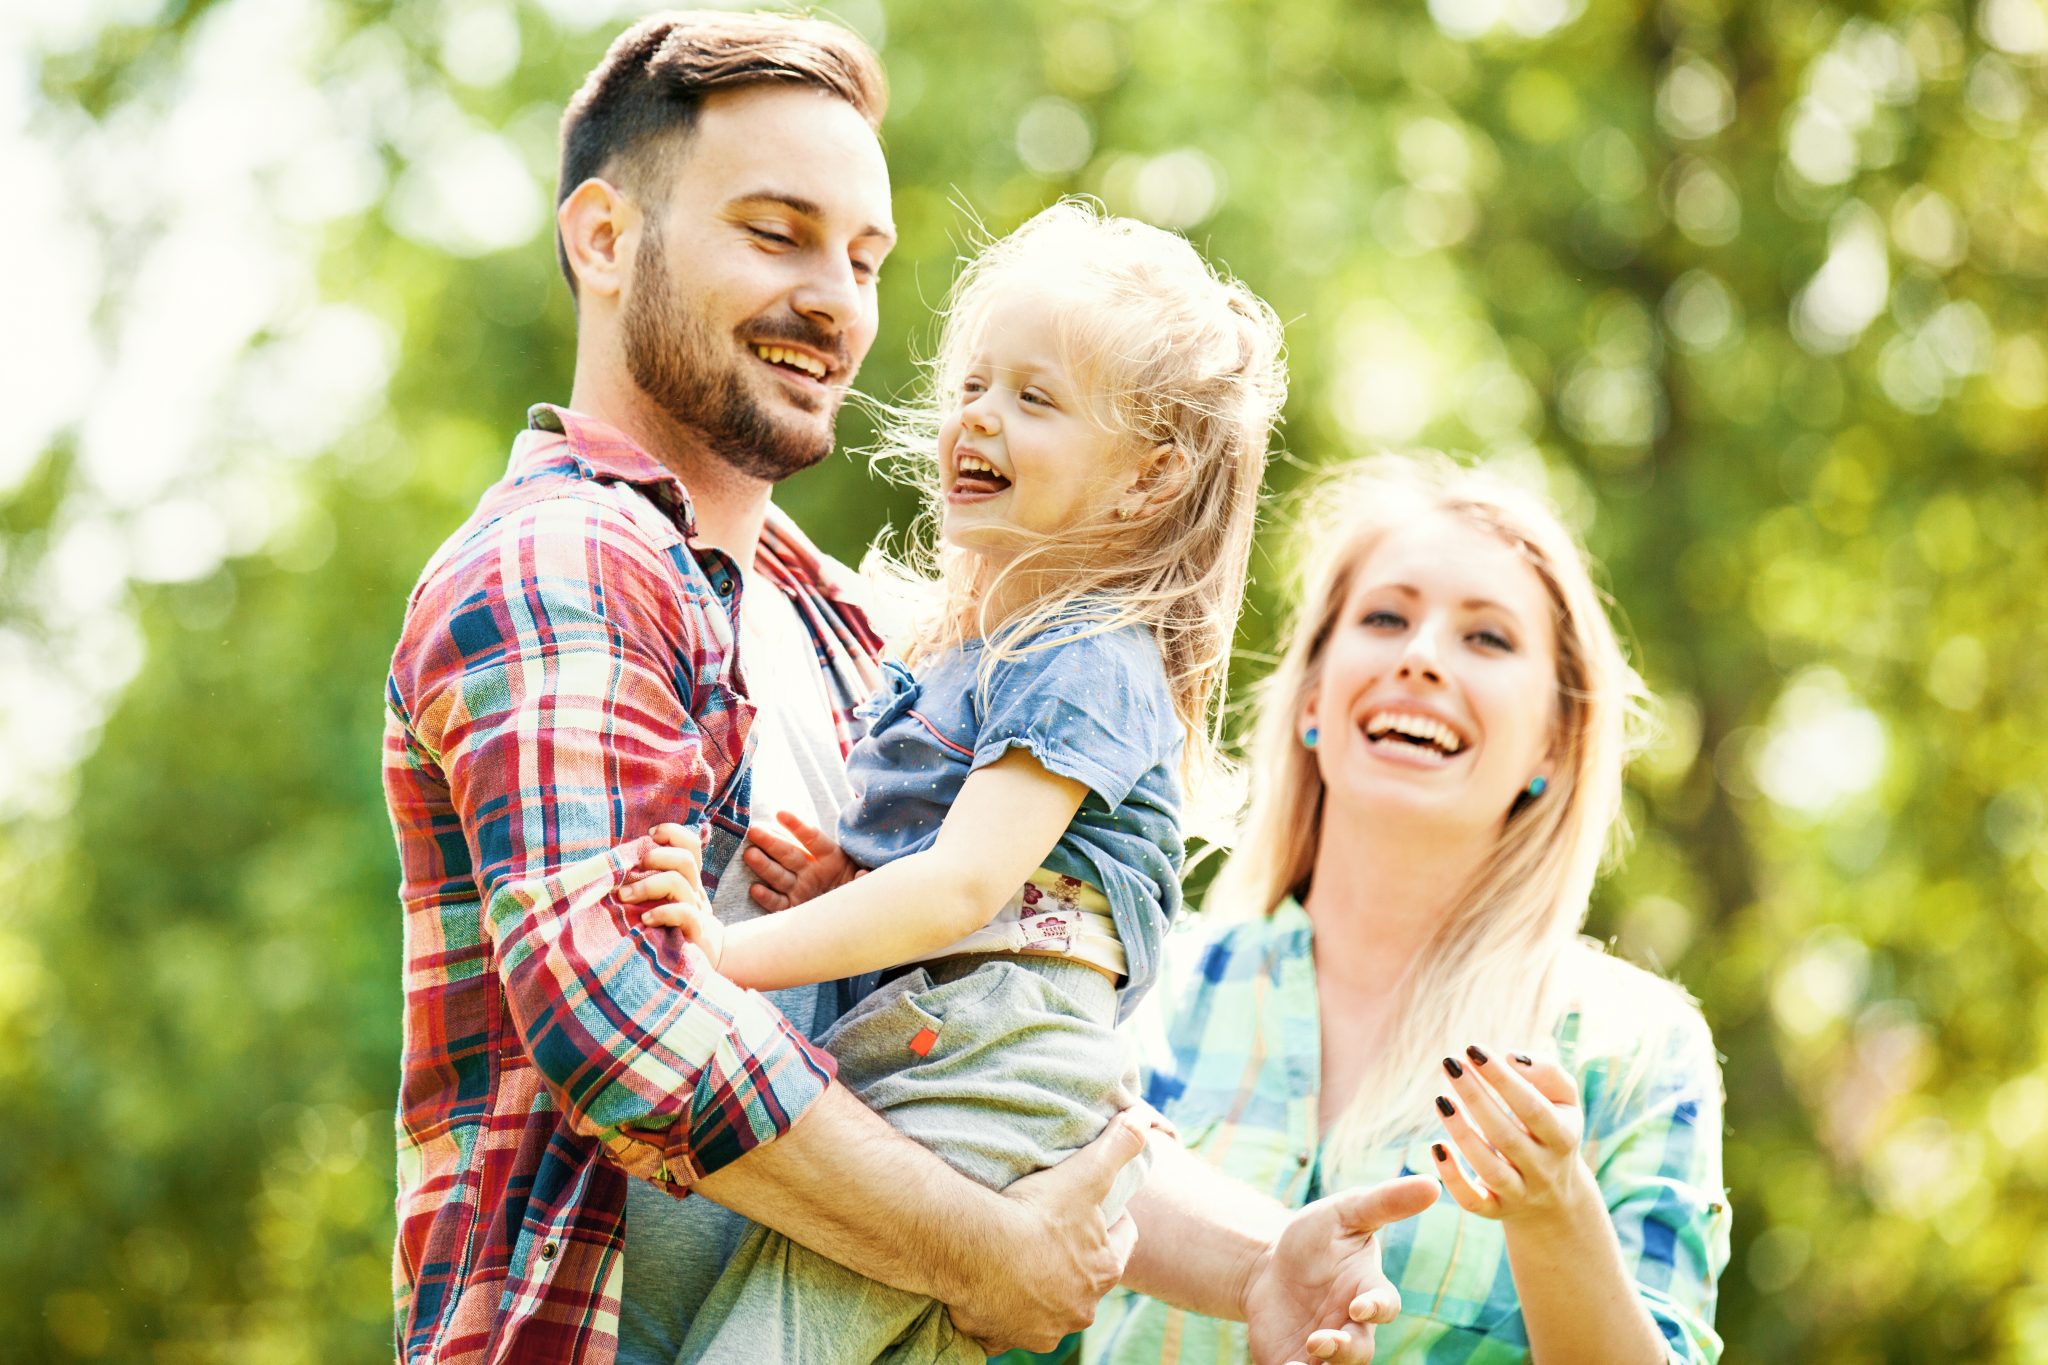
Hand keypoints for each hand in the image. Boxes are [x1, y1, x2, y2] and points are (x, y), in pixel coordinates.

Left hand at [618, 823, 723, 966]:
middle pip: (685, 860)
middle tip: (632, 872)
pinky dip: (662, 912)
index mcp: (688, 879)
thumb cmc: (669, 929)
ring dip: (648, 885)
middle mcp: (695, 891)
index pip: (690, 845)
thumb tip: (617, 864)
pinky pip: (684, 913)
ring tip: (625, 896)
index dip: (672, 834)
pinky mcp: (695, 932)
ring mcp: (697, 911)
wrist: (700, 963)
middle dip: (656, 858)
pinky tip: (646, 920)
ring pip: (679, 882)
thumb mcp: (660, 901)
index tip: (650, 835)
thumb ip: (649, 881)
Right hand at [743, 810, 863, 910]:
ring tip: (750, 854)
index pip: (813, 838)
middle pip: (789, 853)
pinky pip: (778, 902)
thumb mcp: (872, 880)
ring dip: (764, 865)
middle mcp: (812, 871)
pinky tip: (755, 889)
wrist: (858, 914)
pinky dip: (767, 897)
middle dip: (771, 842)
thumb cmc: (863, 890)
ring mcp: (801, 888)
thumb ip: (867, 877)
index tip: (781, 814)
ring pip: (779, 875)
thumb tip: (863, 874)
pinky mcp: (794, 907)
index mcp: (832, 857)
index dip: (798, 826)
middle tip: (754, 831)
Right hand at [945, 1112, 1147, 1353]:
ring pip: (1047, 1308)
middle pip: (1083, 1280)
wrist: (974, 1250)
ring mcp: (1042, 1329)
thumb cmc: (1035, 1213)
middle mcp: (1079, 1310)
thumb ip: (1118, 1146)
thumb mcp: (1085, 1173)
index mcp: (1104, 1272)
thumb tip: (1143, 1119)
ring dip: (1038, 1288)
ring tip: (1017, 1256)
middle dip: (1072, 1258)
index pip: (1121, 1242)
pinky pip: (1006, 1327)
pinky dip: (1002, 1312)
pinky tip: (990, 1288)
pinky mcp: (1002, 1338)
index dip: (1110, 1220)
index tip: (1089, 1205)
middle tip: (1048, 1228)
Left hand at [1242, 1176, 1439, 1364]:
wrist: (1269, 1266)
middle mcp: (1351, 1326)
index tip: (1358, 1305)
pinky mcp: (1295, 1361)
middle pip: (1361, 1351)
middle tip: (1321, 1341)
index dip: (1376, 1308)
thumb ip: (1386, 1201)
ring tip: (1300, 1362)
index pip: (1385, 1306)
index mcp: (1367, 1291)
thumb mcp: (1345, 1212)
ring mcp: (1326, 1349)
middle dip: (1344, 1350)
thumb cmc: (1317, 1237)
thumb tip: (1433, 1182)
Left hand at [1429, 1047, 1587, 1224]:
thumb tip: (1511, 1058)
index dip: (1502, 1079)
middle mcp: (1543, 1169)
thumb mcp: (1564, 1101)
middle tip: (1449, 1063)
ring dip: (1461, 1133)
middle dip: (1475, 1096)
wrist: (1556, 1197)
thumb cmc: (1552, 1129)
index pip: (1532, 1107)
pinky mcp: (1495, 1210)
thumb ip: (1547, 1072)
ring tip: (1441, 1099)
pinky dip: (1452, 1178)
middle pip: (1505, 1135)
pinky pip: (1472, 1201)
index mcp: (1563, 1138)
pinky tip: (1436, 1147)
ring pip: (1488, 1168)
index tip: (1473, 1049)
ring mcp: (1520, 1193)